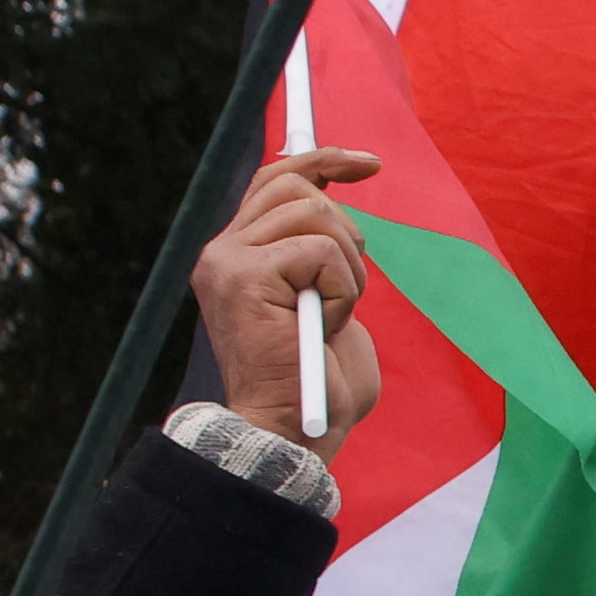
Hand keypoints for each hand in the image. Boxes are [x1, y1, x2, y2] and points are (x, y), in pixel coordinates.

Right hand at [194, 155, 388, 452]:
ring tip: (333, 316)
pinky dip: (343, 290)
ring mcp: (229, 261)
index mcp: (240, 255)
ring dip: (348, 268)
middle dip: (346, 232)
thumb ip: (322, 252)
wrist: (295, 435)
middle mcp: (224, 252)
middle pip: (296, 184)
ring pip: (314, 213)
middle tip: (348, 290)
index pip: (275, 179)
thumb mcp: (327, 302)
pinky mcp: (245, 277)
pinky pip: (321, 252)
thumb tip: (333, 194)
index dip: (324, 160)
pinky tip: (325, 327)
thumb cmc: (321, 384)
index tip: (371, 164)